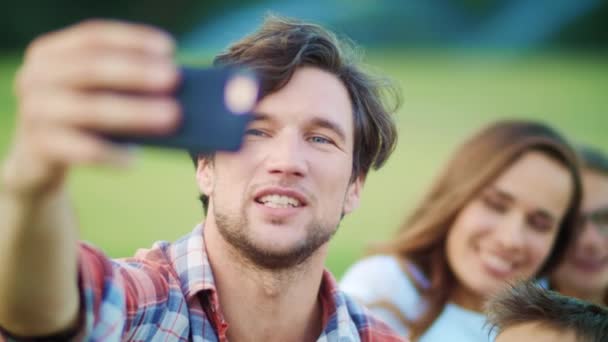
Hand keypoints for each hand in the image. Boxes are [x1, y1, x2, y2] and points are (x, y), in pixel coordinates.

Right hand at [2, 19, 180, 197]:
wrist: (37, 161)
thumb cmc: (80, 118)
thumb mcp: (95, 93)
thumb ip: (122, 82)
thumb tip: (176, 84)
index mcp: (51, 53)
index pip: (93, 37)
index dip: (132, 40)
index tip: (169, 49)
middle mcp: (36, 76)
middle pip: (91, 67)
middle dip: (136, 72)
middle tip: (174, 79)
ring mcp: (34, 112)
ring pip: (90, 109)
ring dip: (134, 112)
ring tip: (171, 117)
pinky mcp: (39, 147)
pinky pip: (81, 150)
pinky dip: (111, 154)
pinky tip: (135, 160)